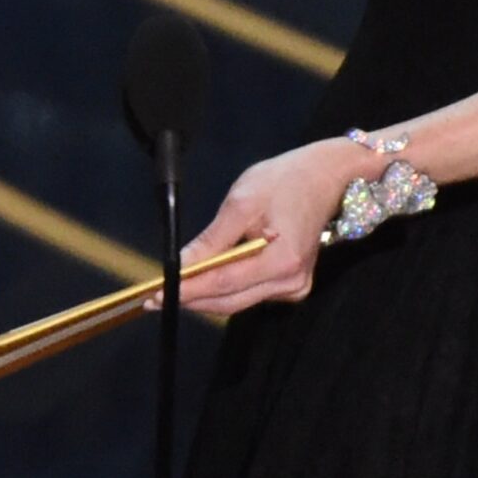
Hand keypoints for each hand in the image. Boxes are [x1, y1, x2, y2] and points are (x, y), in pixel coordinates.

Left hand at [171, 139, 366, 316]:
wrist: (325, 177)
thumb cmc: (282, 181)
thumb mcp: (242, 202)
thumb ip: (212, 239)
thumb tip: (180, 265)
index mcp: (282, 261)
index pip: (224, 283)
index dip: (187, 290)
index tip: (153, 296)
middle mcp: (291, 284)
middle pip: (231, 300)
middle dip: (191, 298)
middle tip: (152, 299)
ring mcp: (295, 288)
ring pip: (238, 299)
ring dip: (206, 294)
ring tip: (172, 288)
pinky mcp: (293, 285)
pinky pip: (250, 292)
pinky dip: (225, 286)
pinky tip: (204, 278)